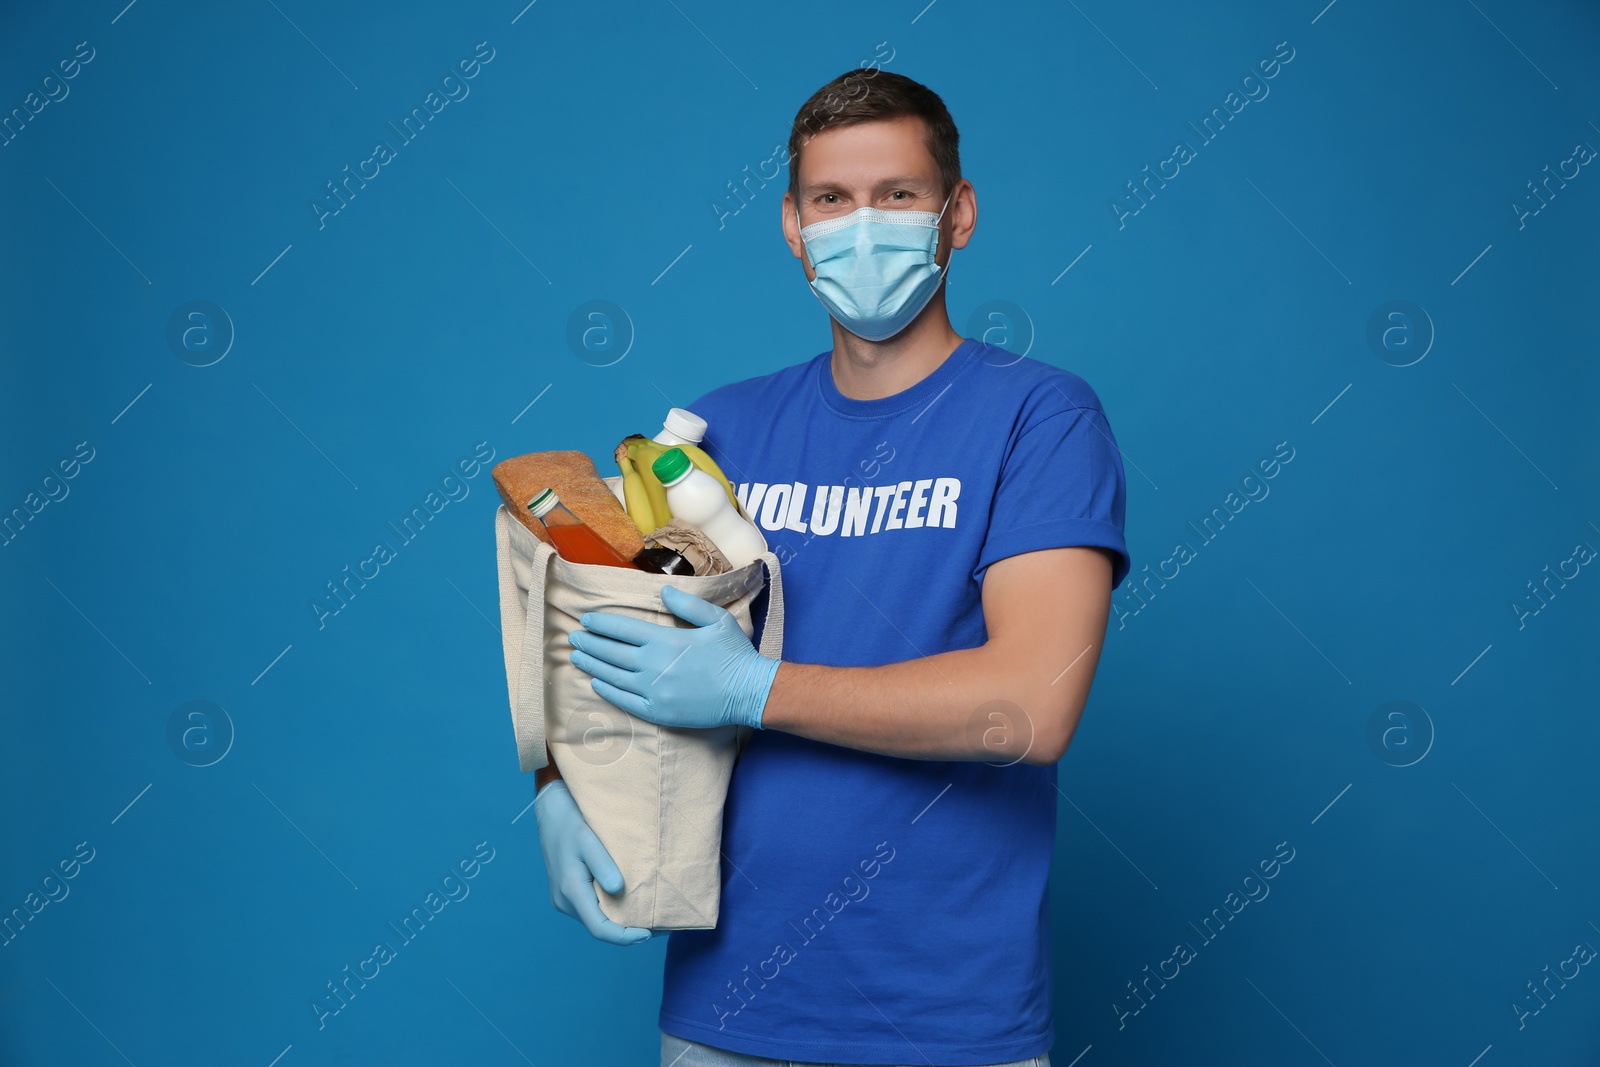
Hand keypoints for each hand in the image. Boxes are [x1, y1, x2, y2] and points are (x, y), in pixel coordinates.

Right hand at [532, 780, 654, 945]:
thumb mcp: (588, 839)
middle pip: (600, 927)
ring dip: (620, 922)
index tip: (649, 933)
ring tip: (648, 915)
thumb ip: (603, 865)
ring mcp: (565, 899)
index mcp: (571, 891)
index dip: (625, 937)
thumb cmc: (571, 823)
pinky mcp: (568, 894)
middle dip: (627, 931)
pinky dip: (612, 911)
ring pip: (596, 919)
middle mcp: (565, 901)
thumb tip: (618, 889)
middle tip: (658, 925)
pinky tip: (630, 903)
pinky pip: (593, 909)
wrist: (551, 812)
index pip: (599, 928)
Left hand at [566, 584, 778, 730]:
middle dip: (590, 643)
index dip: (601, 624)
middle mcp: (653, 665)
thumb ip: (687, 605)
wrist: (749, 692)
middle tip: (574, 637)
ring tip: (577, 657)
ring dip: (592, 665)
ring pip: (613, 676)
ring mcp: (654, 691)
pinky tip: (596, 683)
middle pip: (611, 652)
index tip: (587, 620)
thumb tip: (662, 592)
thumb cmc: (734, 653)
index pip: (623, 629)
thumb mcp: (716, 619)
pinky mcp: (658, 712)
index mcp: (665, 640)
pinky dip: (607, 691)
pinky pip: (625, 701)